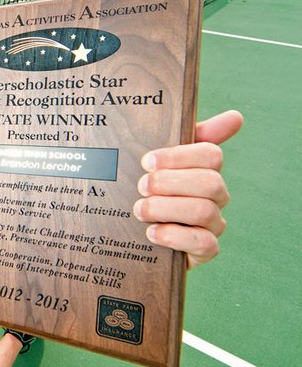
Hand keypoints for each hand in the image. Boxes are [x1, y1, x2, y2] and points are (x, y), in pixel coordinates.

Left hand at [134, 110, 243, 268]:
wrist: (130, 234)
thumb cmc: (146, 190)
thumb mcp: (155, 162)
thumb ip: (183, 136)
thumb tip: (237, 116)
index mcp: (204, 169)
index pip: (210, 154)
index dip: (178, 156)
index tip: (147, 161)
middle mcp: (215, 195)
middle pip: (210, 182)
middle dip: (169, 183)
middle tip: (141, 187)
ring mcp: (212, 224)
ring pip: (204, 211)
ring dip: (166, 208)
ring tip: (140, 210)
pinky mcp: (205, 250)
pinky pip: (205, 243)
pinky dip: (174, 236)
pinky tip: (152, 232)